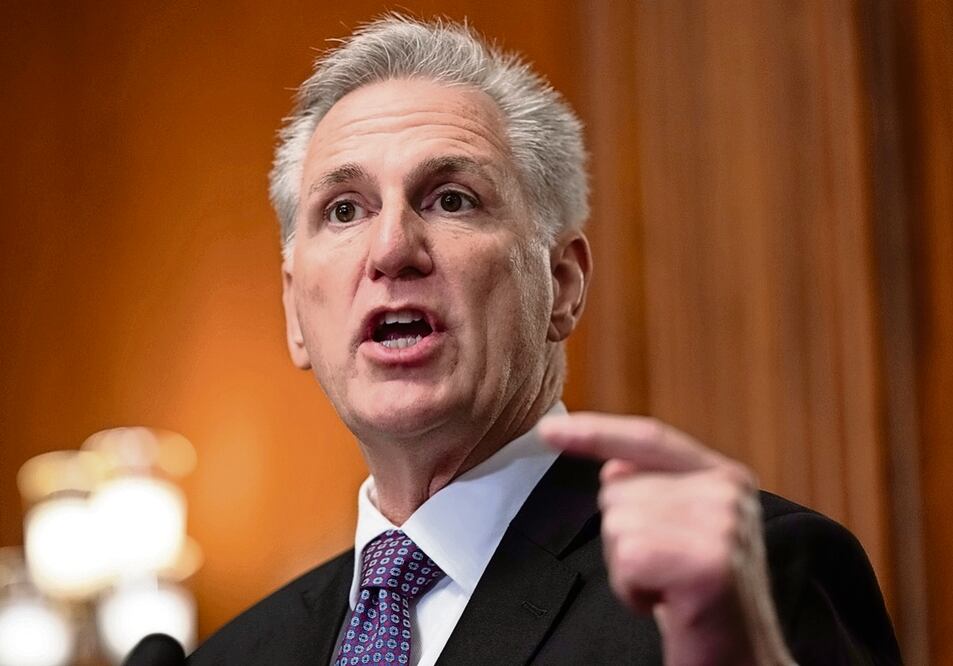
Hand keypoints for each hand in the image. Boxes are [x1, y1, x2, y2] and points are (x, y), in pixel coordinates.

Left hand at [539, 412, 793, 665]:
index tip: (548, 429)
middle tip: (665, 572)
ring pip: (617, 523)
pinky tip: (665, 605)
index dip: (596, 431)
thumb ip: (653, 488)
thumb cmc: (700, 600)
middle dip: (623, 538)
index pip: (648, 437)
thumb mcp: (680, 532)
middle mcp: (729, 491)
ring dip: (627, 568)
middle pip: (619, 488)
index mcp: (725, 475)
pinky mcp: (710, 562)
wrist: (741, 662)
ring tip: (667, 589)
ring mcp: (723, 523)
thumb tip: (611, 466)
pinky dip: (632, 590)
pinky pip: (628, 558)